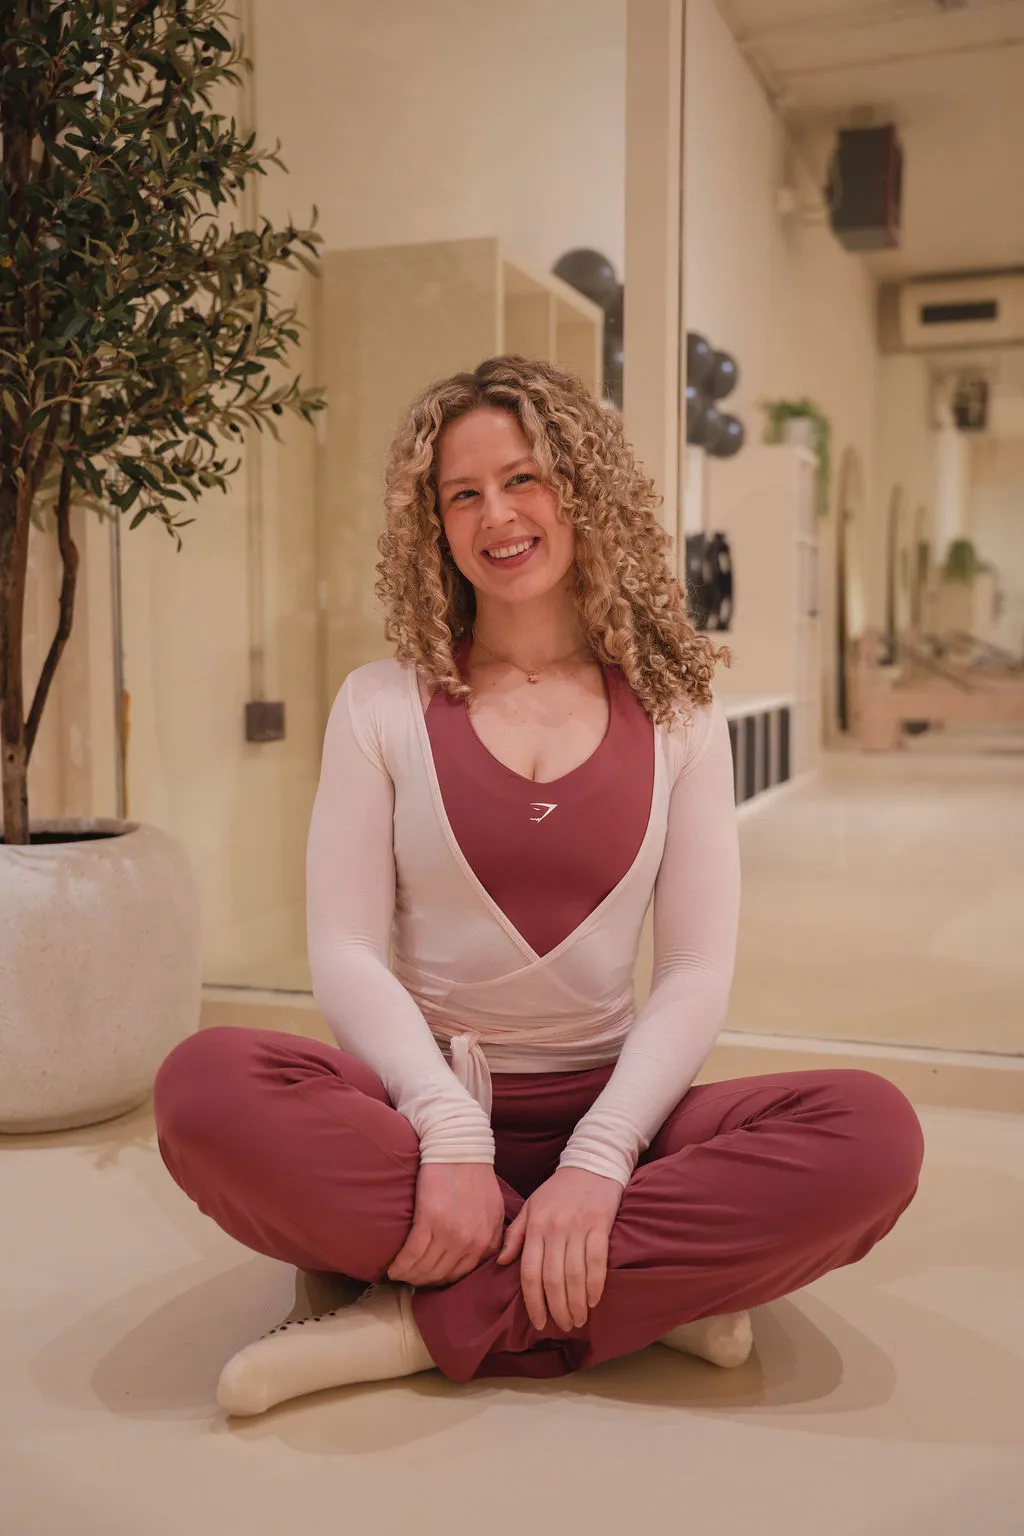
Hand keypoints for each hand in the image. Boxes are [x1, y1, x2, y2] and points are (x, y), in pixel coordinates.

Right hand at [387, 1162, 505, 1287]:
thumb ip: (493, 1237)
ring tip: (399, 1273)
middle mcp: (470, 1242)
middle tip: (409, 1278)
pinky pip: (411, 1254)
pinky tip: (392, 1268)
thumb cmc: (476, 1175)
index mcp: (487, 1241)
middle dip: (422, 1280)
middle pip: (440, 1276)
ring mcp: (450, 1233)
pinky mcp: (429, 1221)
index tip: (428, 1278)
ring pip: (424, 1268)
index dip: (441, 1281)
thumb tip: (486, 1258)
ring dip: (409, 1275)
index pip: (460, 1275)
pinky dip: (399, 1265)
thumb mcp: (496, 1210)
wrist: (459, 1148)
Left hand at [496, 1166, 622, 1331]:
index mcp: (535, 1226)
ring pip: (575, 1274)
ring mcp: (578, 1227)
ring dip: (576, 1303)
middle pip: (553, 1279)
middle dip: (557, 1308)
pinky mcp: (600, 1225)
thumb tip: (501, 1263)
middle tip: (563, 1326)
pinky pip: (597, 1260)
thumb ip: (516, 1235)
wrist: (591, 1163)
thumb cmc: (558, 1189)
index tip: (538, 1322)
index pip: (530, 1272)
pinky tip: (593, 1300)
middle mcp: (555, 1229)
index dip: (533, 1301)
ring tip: (578, 1320)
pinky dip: (595, 1284)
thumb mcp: (530, 1206)